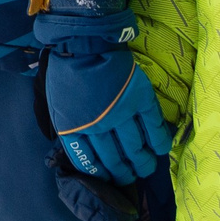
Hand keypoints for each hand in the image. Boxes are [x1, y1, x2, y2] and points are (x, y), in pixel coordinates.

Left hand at [43, 47, 171, 184]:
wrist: (85, 42)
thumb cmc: (67, 73)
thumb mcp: (58, 106)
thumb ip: (70, 130)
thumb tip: (84, 151)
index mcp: (76, 129)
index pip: (91, 162)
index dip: (103, 174)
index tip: (111, 178)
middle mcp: (99, 126)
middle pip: (115, 160)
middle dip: (125, 173)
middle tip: (131, 177)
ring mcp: (121, 113)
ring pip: (136, 148)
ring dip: (143, 163)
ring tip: (147, 169)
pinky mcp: (139, 99)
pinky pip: (153, 126)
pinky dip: (159, 140)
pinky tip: (161, 149)